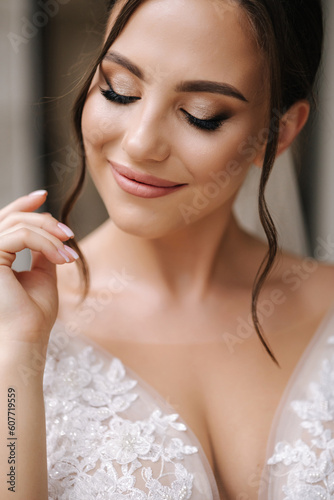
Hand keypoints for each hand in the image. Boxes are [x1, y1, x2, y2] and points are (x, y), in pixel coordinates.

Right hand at [0, 190, 78, 350]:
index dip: (22, 205)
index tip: (43, 195)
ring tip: (69, 254)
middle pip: (13, 218)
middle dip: (45, 221)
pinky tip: (62, 258)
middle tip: (69, 234)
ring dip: (50, 236)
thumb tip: (50, 232)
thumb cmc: (33, 315)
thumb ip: (41, 252)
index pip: (4, 221)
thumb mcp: (41, 275)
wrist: (26, 339)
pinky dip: (46, 244)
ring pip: (19, 225)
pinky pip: (22, 237)